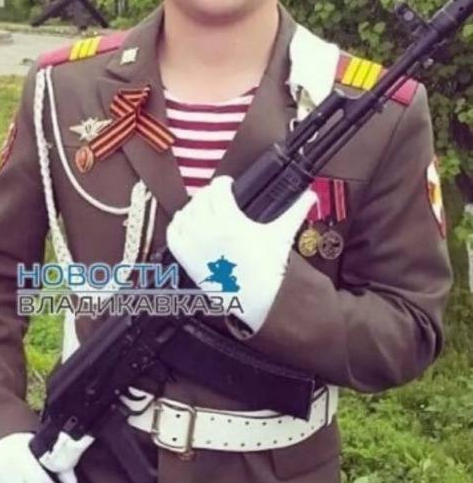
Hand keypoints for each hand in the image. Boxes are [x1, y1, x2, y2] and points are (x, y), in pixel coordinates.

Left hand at [166, 176, 315, 331]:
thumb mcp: (282, 234)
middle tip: (218, 199)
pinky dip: (177, 226)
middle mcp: (208, 232)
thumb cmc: (269, 268)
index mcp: (230, 221)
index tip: (228, 186)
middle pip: (200, 200)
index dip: (224, 184)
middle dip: (209, 196)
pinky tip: (186, 224)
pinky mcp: (187, 261)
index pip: (218, 189)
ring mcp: (195, 247)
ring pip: (184, 214)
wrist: (259, 298)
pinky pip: (173, 235)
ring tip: (203, 211)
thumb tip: (311, 195)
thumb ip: (296, 210)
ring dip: (192, 209)